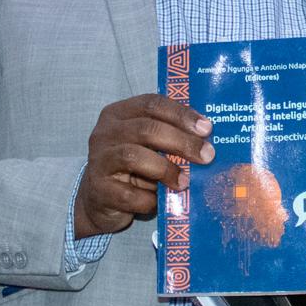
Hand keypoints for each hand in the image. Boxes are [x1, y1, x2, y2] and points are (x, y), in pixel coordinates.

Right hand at [72, 94, 211, 237]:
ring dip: (166, 169)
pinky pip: (128, 194)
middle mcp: (105, 133)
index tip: (206, 129)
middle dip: (181, 142)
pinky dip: (149, 199)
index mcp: (118, 113)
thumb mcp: (147, 145)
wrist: (100, 199)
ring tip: (185, 182)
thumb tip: (207, 143)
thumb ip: (169, 136)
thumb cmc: (131, 166)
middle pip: (146, 129)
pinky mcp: (99, 189)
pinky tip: (160, 201)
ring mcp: (99, 160)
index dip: (181, 114)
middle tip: (206, 155)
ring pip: (134, 157)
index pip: (151, 104)